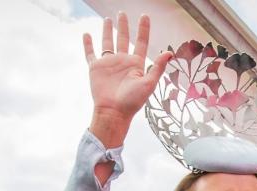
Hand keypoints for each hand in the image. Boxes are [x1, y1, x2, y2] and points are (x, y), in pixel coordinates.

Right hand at [83, 13, 172, 145]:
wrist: (113, 112)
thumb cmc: (132, 101)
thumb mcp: (149, 83)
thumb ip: (158, 67)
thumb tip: (170, 53)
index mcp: (136, 64)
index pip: (141, 42)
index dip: (143, 29)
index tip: (144, 16)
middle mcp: (122, 61)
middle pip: (123, 38)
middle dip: (123, 26)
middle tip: (122, 13)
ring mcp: (108, 64)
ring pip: (108, 42)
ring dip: (107, 30)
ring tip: (107, 19)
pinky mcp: (96, 68)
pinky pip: (90, 53)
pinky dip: (88, 44)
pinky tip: (86, 34)